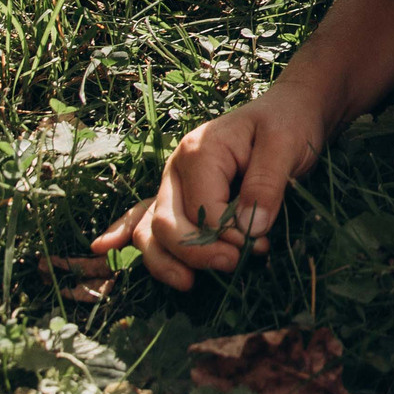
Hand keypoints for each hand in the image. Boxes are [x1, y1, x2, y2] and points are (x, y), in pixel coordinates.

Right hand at [89, 84, 332, 289]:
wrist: (289, 110)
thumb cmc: (288, 124)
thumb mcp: (285, 146)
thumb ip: (266, 186)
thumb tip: (248, 231)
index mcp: (199, 151)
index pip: (200, 209)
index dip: (225, 236)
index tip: (259, 245)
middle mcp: (176, 169)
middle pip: (166, 224)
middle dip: (197, 253)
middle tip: (236, 265)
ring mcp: (173, 183)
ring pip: (150, 230)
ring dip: (165, 261)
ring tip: (188, 284)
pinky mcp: (180, 196)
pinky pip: (146, 219)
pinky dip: (126, 236)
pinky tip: (104, 248)